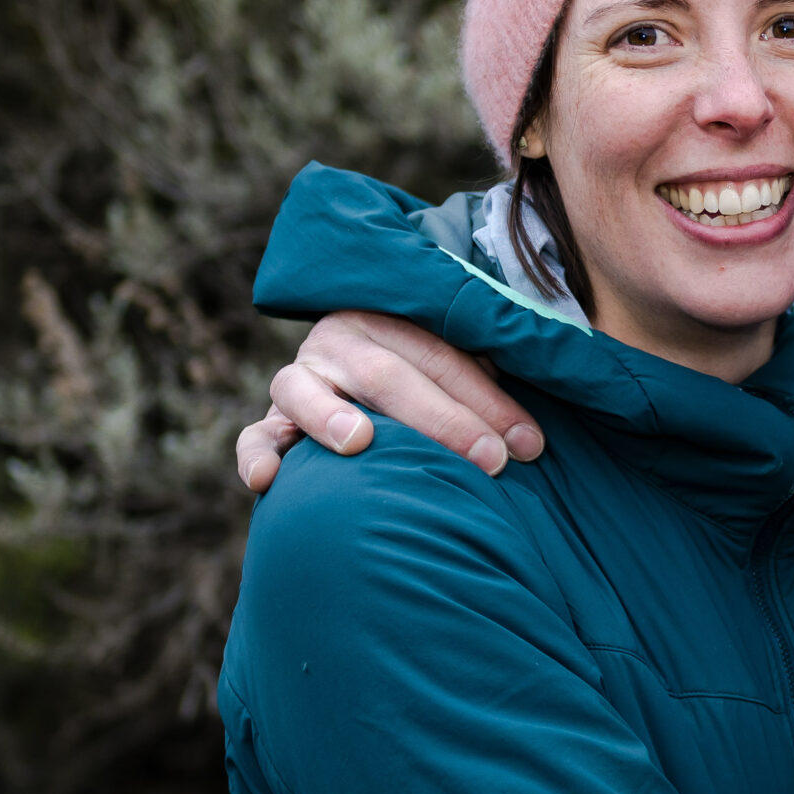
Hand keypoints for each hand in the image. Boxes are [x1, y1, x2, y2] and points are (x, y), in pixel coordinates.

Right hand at [234, 310, 544, 492]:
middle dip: (444, 420)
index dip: (489, 399)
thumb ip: (493, 373)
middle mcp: (340, 340)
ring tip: (359, 441)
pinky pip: (255, 435)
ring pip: (308, 390)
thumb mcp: (466, 362)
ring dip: (330, 415)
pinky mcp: (273, 419)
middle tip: (491, 462)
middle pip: (388, 374)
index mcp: (392, 315)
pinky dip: (256, 454)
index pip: (442, 355)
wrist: (371, 370)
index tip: (530, 444)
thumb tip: (538, 437)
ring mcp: (300, 378)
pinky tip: (269, 479)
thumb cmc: (440, 380)